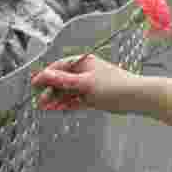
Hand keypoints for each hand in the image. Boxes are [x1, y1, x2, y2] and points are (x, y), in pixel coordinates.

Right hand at [33, 53, 171, 126]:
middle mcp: (85, 72)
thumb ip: (63, 80)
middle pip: (62, 80)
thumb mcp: (85, 83)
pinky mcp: (94, 98)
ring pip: (68, 92)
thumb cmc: (114, 86)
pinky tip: (57, 109)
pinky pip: (76, 100)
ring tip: (45, 107)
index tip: (34, 85)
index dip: (46, 75)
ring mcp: (89, 85)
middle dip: (50, 90)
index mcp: (84, 62)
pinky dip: (67, 104)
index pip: (59, 66)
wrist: (137, 97)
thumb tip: (43, 75)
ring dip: (57, 98)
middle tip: (39, 101)